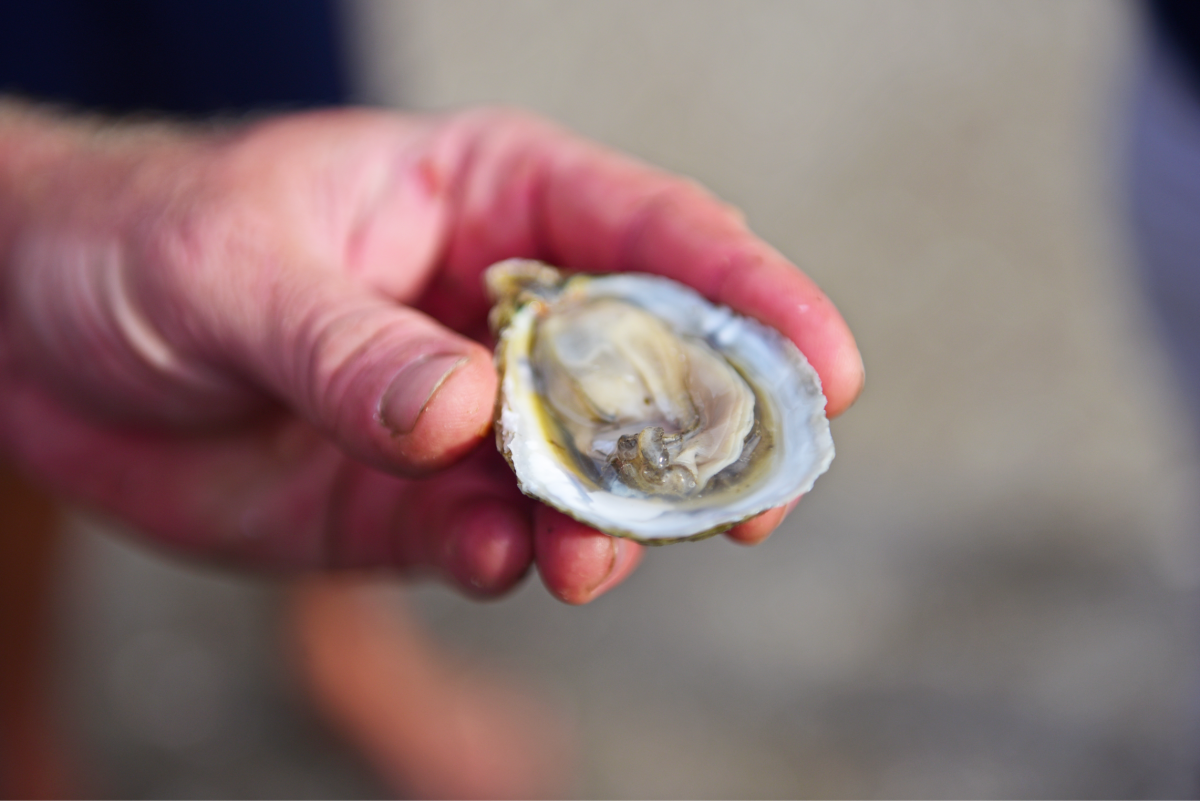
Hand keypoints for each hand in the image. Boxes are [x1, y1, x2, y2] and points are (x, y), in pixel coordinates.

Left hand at [0, 105, 861, 602]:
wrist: (30, 336)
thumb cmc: (136, 240)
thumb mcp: (234, 269)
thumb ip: (350, 346)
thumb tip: (467, 418)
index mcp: (493, 198)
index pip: (658, 236)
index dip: (755, 299)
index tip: (828, 372)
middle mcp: (503, 311)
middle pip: (651, 370)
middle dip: (707, 438)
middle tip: (749, 505)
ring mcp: (467, 417)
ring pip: (581, 474)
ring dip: (605, 522)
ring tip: (589, 559)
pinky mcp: (411, 504)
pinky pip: (486, 539)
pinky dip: (505, 559)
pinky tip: (504, 565)